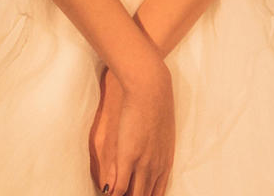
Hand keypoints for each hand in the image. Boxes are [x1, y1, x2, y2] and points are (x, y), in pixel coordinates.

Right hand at [89, 62, 173, 195]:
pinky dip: (114, 195)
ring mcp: (142, 163)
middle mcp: (156, 166)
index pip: (158, 193)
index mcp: (165, 161)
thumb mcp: (160, 133)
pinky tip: (108, 195)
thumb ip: (153, 154)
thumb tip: (147, 165)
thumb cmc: (154, 106)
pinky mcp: (127, 156)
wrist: (149, 88)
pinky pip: (119, 186)